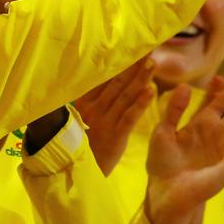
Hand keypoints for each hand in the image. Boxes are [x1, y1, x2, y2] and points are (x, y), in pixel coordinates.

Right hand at [74, 57, 156, 174]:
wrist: (70, 175)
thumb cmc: (75, 149)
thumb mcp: (73, 123)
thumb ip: (81, 105)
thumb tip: (86, 85)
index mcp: (83, 104)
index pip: (102, 79)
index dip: (118, 63)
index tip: (130, 48)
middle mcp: (93, 109)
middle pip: (116, 83)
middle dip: (133, 65)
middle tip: (147, 47)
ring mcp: (104, 122)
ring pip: (125, 96)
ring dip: (140, 79)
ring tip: (153, 62)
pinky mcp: (115, 136)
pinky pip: (129, 117)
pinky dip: (140, 104)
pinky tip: (151, 91)